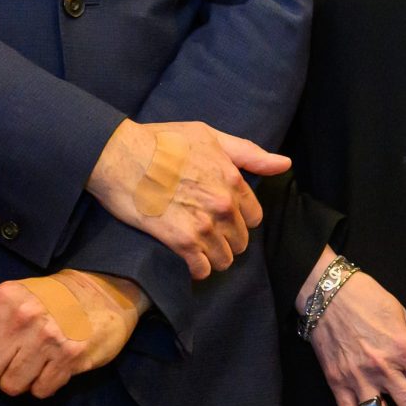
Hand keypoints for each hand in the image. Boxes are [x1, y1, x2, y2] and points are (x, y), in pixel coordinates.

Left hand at [0, 269, 144, 398]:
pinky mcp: (71, 358)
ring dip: (20, 381)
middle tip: (14, 356)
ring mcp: (48, 339)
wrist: (105, 292)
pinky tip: (52, 366)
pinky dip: (44, 385)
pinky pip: (40, 392)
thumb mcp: (5, 305)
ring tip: (34, 362)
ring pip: (11, 387)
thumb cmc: (48, 299)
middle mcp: (23, 318)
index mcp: (2, 300)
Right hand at [88, 118, 290, 279]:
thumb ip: (249, 153)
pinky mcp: (181, 241)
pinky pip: (202, 269)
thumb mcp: (210, 136)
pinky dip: (198, 270)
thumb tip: (285, 164)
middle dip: (227, 240)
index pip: (254, 216)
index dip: (240, 219)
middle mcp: (223, 205)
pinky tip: (189, 262)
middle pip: (240, 240)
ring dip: (214, 257)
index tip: (224, 218)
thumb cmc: (162, 141)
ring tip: (198, 250)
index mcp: (233, 179)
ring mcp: (204, 225)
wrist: (120, 155)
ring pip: (224, 258)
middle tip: (207, 234)